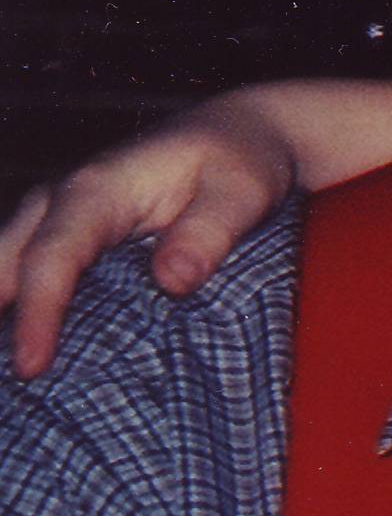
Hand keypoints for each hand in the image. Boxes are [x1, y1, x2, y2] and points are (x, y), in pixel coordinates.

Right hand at [2, 97, 302, 377]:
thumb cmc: (242, 160)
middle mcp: (61, 200)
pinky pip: (28, 271)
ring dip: (4, 313)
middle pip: (4, 263)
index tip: (32, 364)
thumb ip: (209, 233)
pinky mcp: (68, 235)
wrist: (242, 134)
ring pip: (4, 266)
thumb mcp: (243, 191)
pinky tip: (32, 350)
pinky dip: (20, 306)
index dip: (38, 311)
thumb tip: (172, 281)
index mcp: (98, 188)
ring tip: (18, 379)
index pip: (53, 255)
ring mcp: (57, 217)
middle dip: (0, 317)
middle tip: (15, 382)